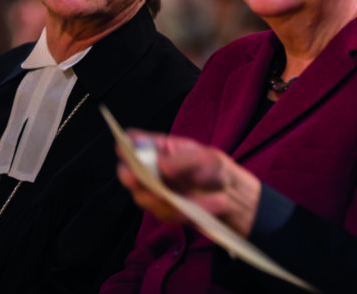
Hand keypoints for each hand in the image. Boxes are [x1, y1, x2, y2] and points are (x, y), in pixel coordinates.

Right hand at [117, 131, 261, 236]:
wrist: (232, 196)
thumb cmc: (214, 169)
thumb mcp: (203, 158)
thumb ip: (181, 161)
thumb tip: (159, 165)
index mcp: (158, 148)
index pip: (134, 143)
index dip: (126, 146)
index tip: (124, 149)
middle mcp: (151, 170)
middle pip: (128, 173)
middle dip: (130, 176)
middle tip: (135, 178)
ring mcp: (155, 192)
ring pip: (144, 197)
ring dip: (162, 198)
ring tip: (189, 197)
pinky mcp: (165, 212)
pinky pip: (167, 213)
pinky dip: (186, 210)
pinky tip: (209, 205)